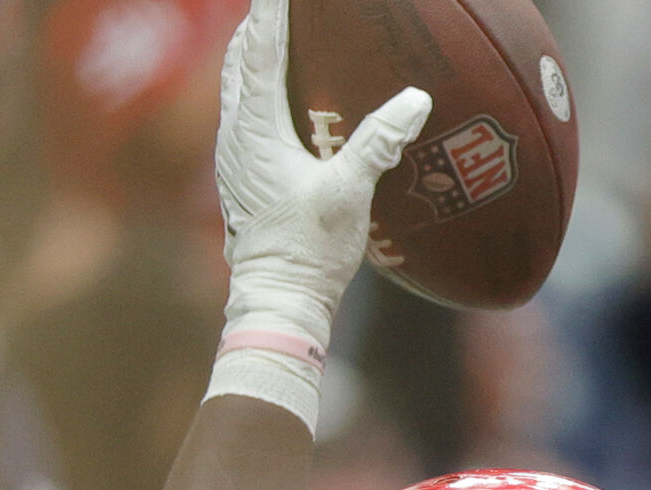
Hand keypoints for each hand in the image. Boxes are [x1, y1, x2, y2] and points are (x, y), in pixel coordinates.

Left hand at [214, 0, 431, 349]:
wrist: (279, 300)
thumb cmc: (310, 250)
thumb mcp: (350, 194)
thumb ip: (378, 142)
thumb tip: (415, 99)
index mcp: (256, 131)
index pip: (259, 54)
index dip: (270, 15)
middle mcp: (236, 137)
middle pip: (238, 62)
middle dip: (257, 27)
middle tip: (277, 5)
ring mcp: (235, 158)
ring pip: (236, 88)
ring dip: (253, 57)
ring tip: (272, 35)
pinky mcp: (243, 177)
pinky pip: (245, 115)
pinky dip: (258, 90)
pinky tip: (280, 100)